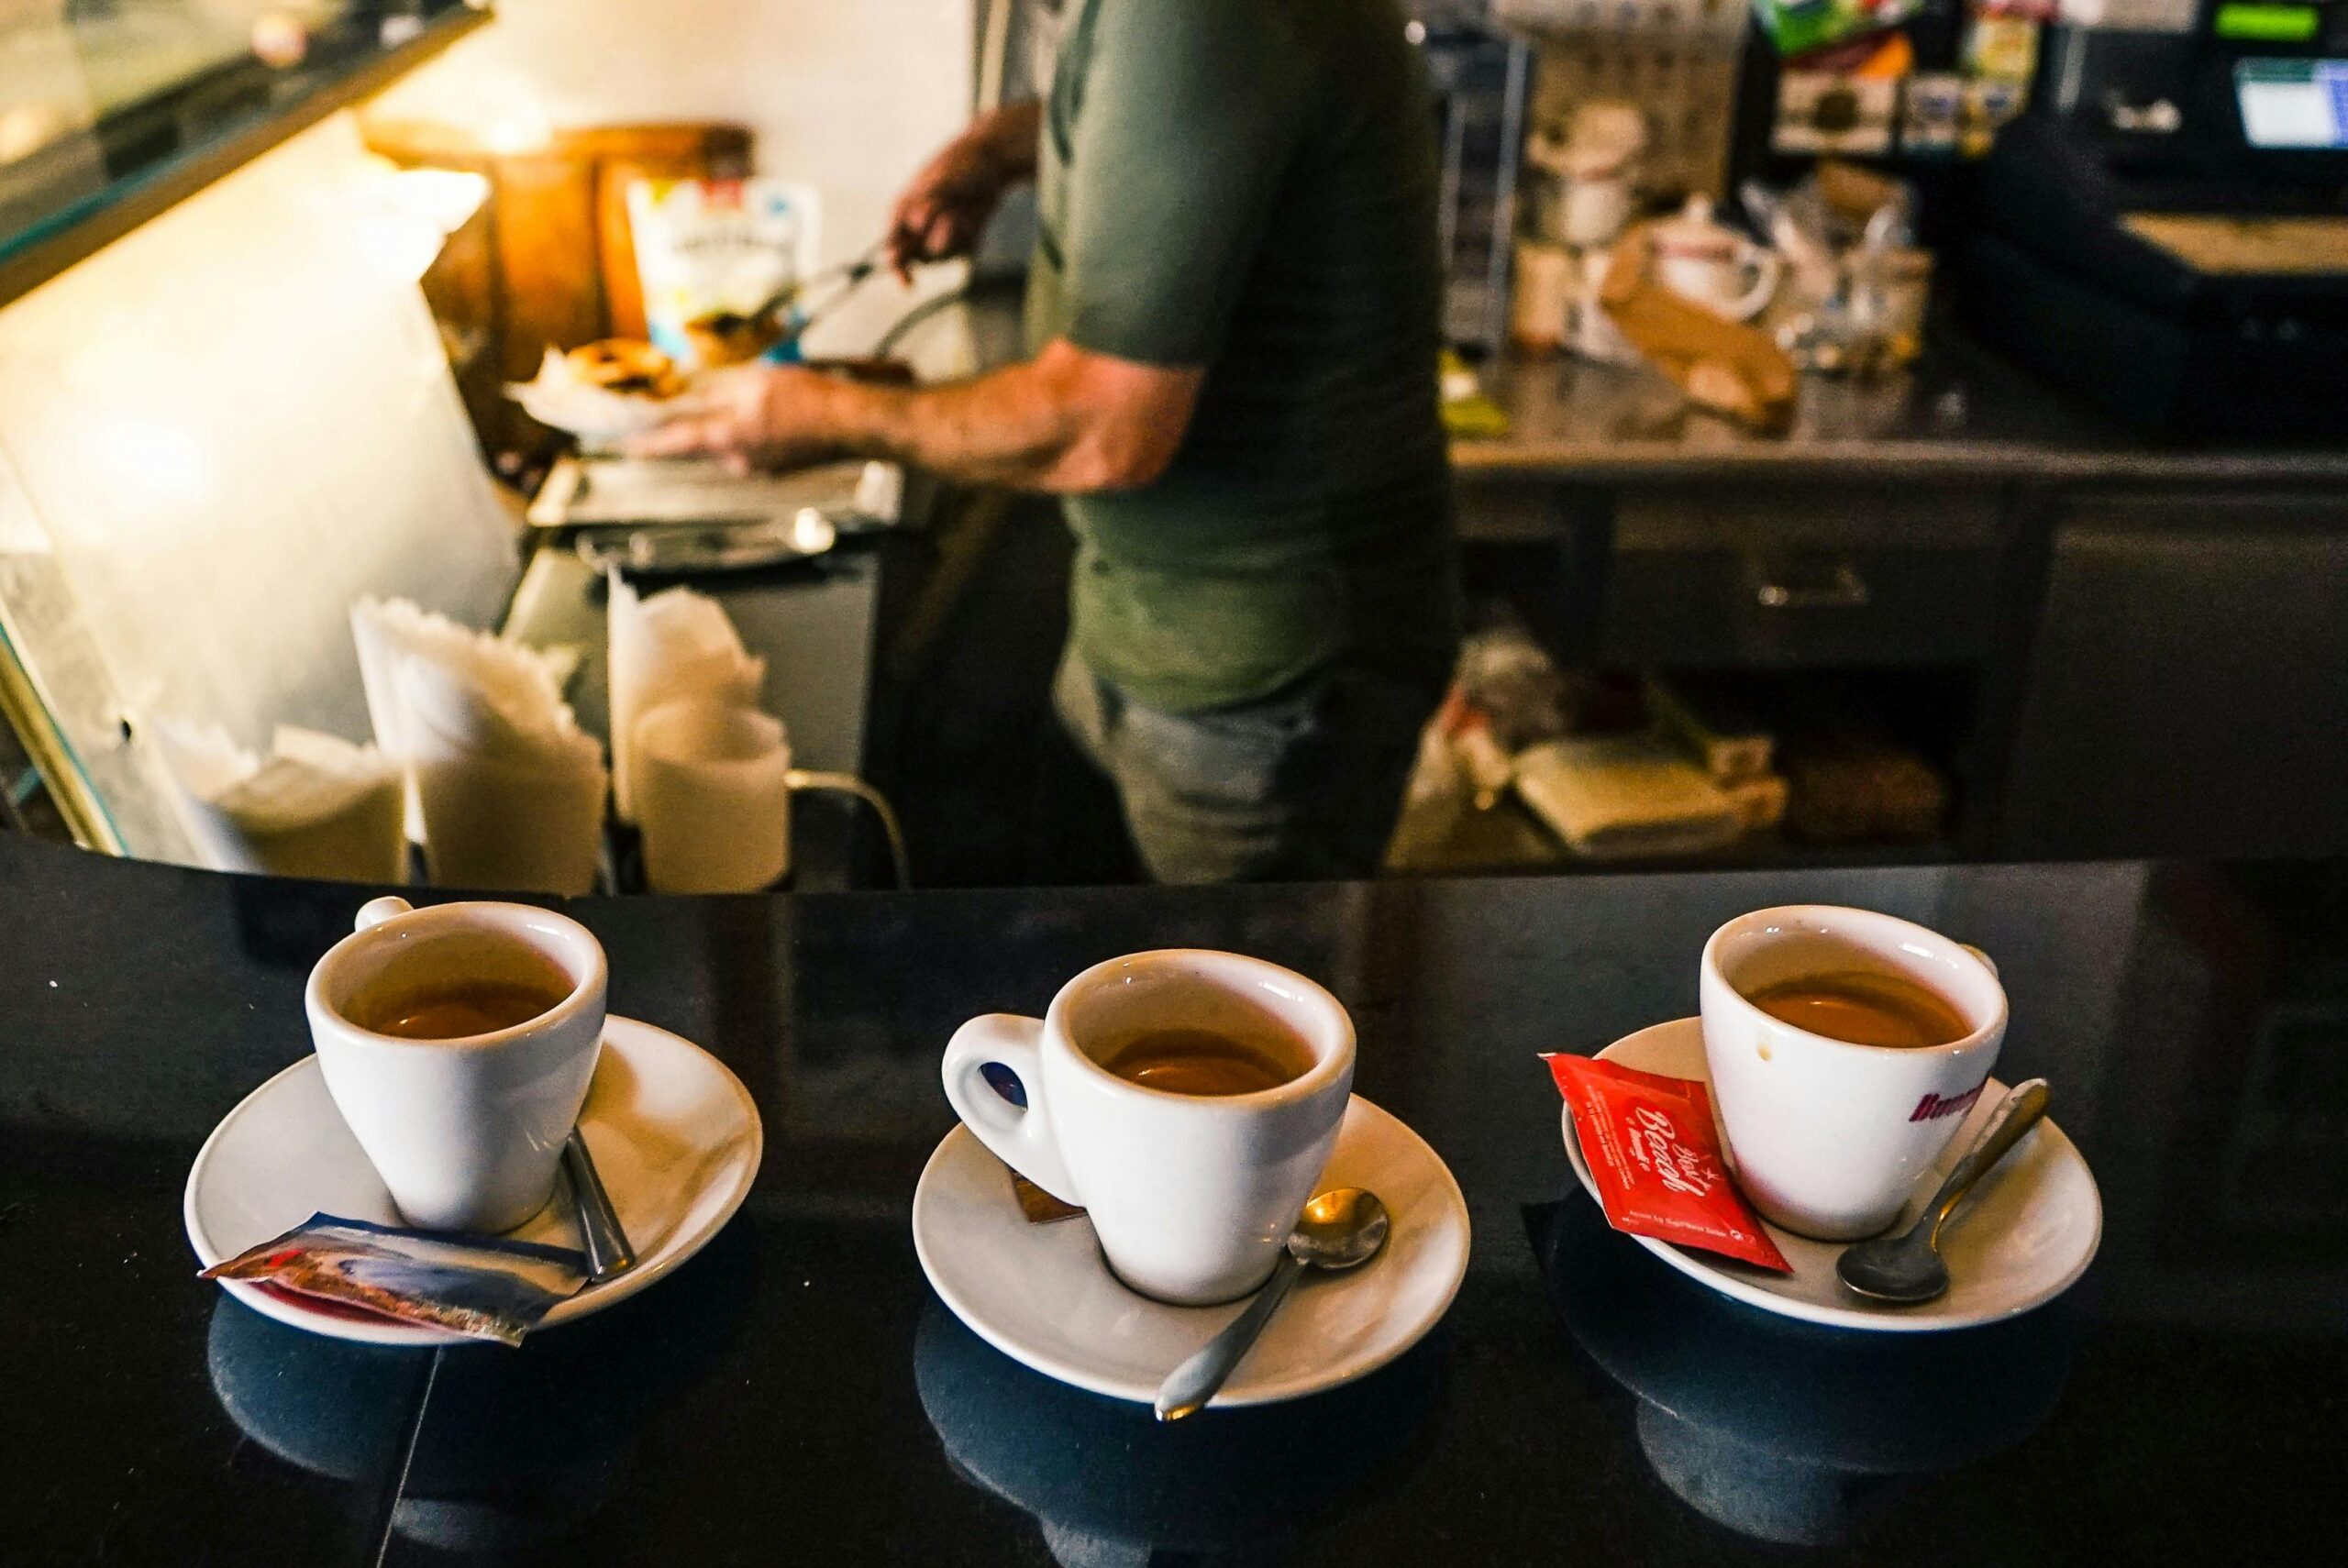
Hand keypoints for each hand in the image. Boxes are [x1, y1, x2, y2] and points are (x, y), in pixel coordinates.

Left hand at [626, 365, 841, 471]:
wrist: (852, 425)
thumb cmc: (807, 399)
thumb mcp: (754, 381)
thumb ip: (716, 388)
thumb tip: (690, 391)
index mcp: (726, 439)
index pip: (674, 443)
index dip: (647, 444)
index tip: (625, 446)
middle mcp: (736, 461)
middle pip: (696, 446)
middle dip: (683, 430)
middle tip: (668, 412)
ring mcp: (757, 469)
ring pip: (722, 447)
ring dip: (716, 428)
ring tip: (723, 404)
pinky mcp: (775, 468)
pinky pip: (746, 450)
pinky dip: (741, 433)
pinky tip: (757, 415)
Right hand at [885, 131, 1009, 279]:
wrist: (993, 160)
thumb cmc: (961, 163)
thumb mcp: (942, 178)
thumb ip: (928, 202)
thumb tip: (916, 223)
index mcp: (902, 209)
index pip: (892, 246)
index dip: (897, 266)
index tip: (907, 283)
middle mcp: (916, 226)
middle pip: (917, 256)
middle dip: (934, 241)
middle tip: (950, 216)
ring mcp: (938, 235)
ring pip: (941, 256)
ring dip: (954, 236)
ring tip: (961, 209)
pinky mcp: (960, 241)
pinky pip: (963, 252)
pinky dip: (970, 236)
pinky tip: (974, 214)